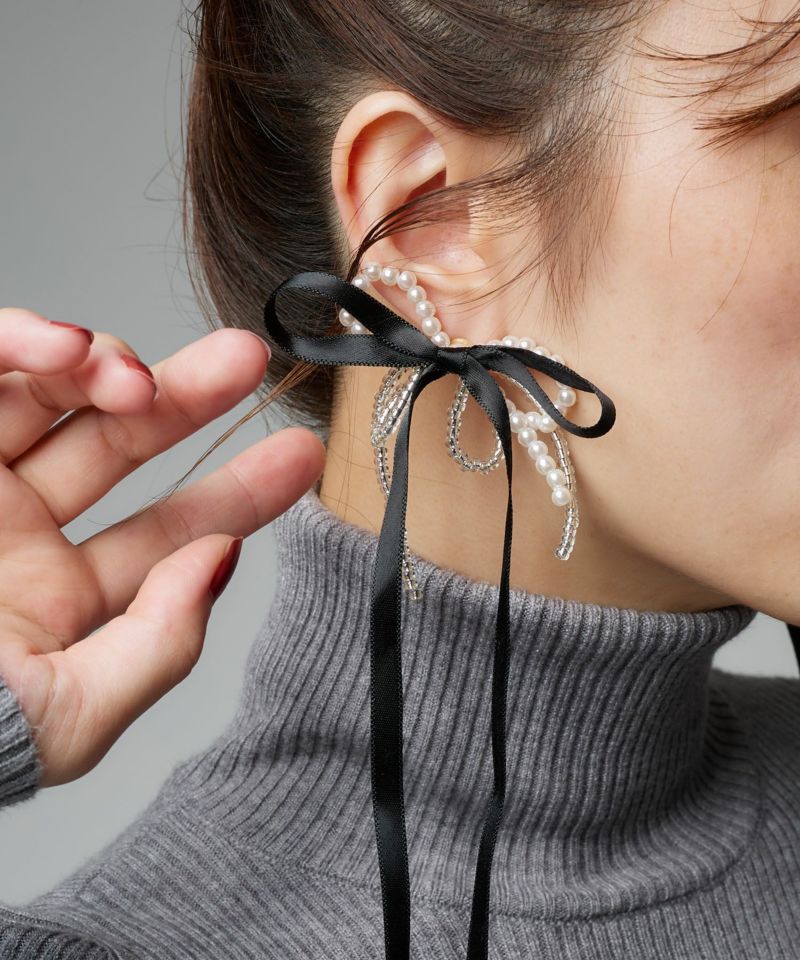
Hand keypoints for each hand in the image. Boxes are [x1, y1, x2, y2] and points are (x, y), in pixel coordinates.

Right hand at [0, 309, 324, 787]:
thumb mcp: (69, 715)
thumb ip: (159, 643)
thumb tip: (222, 563)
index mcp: (63, 599)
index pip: (169, 533)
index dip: (237, 494)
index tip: (297, 459)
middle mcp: (17, 534)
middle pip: (120, 446)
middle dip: (186, 400)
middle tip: (244, 362)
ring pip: (50, 396)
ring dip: (101, 366)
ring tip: (133, 376)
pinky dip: (18, 346)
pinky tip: (66, 350)